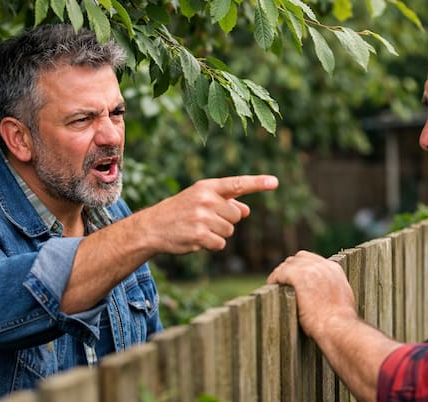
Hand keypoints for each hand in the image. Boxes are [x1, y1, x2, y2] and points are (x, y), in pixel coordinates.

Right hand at [141, 175, 277, 253]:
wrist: (152, 227)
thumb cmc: (180, 211)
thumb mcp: (201, 200)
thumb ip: (226, 202)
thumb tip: (246, 210)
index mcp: (208, 187)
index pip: (238, 184)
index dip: (258, 183)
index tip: (275, 182)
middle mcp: (206, 199)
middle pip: (236, 215)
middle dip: (225, 221)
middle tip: (204, 220)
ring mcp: (203, 217)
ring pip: (229, 231)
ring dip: (218, 234)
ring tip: (198, 228)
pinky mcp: (199, 235)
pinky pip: (220, 244)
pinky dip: (212, 245)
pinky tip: (196, 239)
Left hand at [267, 250, 357, 337]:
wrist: (338, 327)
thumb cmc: (339, 322)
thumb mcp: (342, 298)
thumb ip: (331, 289)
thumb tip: (322, 293)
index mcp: (334, 269)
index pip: (312, 260)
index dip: (301, 268)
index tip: (294, 278)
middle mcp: (323, 265)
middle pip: (299, 259)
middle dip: (290, 269)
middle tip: (283, 281)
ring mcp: (311, 270)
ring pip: (289, 264)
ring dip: (282, 274)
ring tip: (276, 284)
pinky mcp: (299, 277)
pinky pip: (280, 273)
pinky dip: (274, 279)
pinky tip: (272, 286)